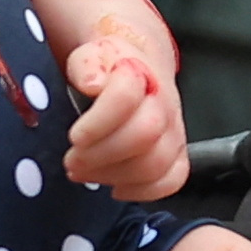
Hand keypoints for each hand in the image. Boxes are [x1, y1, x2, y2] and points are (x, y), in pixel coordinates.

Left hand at [58, 35, 187, 202]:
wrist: (137, 70)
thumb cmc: (106, 70)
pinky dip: (142, 191)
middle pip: (145, 134)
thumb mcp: (87, 59)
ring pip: (156, 163)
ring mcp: (174, 130)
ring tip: (84, 172)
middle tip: (72, 160)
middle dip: (101, 155)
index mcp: (138, 72)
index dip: (99, 122)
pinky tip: (115, 187)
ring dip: (114, 175)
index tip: (74, 136)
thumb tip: (92, 83)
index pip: (127, 95)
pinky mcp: (177, 154)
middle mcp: (163, 101)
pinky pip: (172, 180)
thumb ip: (85, 67)